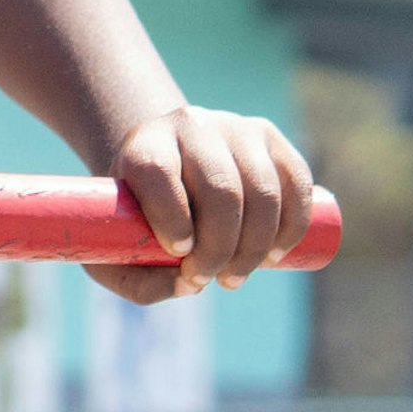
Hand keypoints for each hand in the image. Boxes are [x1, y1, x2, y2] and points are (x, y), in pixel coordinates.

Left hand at [94, 105, 314, 305]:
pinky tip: (275, 255)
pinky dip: (292, 227)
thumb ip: (139, 280)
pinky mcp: (271, 137)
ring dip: (255, 247)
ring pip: (262, 191)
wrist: (169, 165)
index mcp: (144, 145)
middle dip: (219, 248)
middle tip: (208, 279)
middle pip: (219, 189)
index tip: (178, 254)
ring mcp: (236, 127)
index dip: (170, 219)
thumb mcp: (116, 247)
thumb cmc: (139, 214)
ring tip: (235, 277)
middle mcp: (191, 125)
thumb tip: (189, 286)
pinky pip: (296, 183)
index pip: (157, 172)